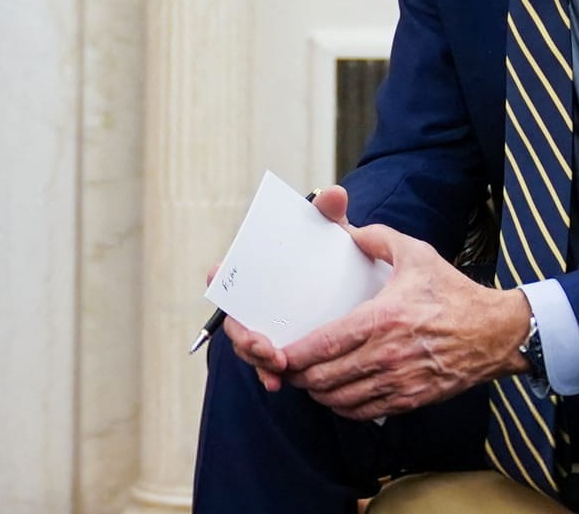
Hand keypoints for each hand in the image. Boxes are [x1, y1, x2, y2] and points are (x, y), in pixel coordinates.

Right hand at [210, 187, 356, 392]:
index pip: (229, 272)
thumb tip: (334, 195)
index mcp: (260, 271)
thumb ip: (329, 216)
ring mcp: (266, 327)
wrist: (358, 290)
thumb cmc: (335, 258)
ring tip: (277, 367)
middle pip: (235, 319)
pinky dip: (269, 375)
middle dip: (244, 336)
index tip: (220, 276)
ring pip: (249, 347)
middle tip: (265, 346)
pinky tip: (278, 384)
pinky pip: (267, 367)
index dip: (220, 276)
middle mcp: (256, 301)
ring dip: (257, 360)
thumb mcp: (334, 238)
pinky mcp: (281, 350)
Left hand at [276, 210, 531, 420]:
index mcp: (383, 319)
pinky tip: (336, 396)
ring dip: (318, 394)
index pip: (326, 344)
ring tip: (307, 381)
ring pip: (342, 400)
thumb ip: (376, 238)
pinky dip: (344, 408)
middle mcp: (388, 355)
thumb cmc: (454, 293)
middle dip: (299, 377)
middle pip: (326, 378)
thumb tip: (349, 229)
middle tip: (286, 368)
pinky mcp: (412, 400)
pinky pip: (366, 412)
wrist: (498, 332)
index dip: (296, 355)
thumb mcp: (416, 254)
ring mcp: (400, 382)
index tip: (279, 354)